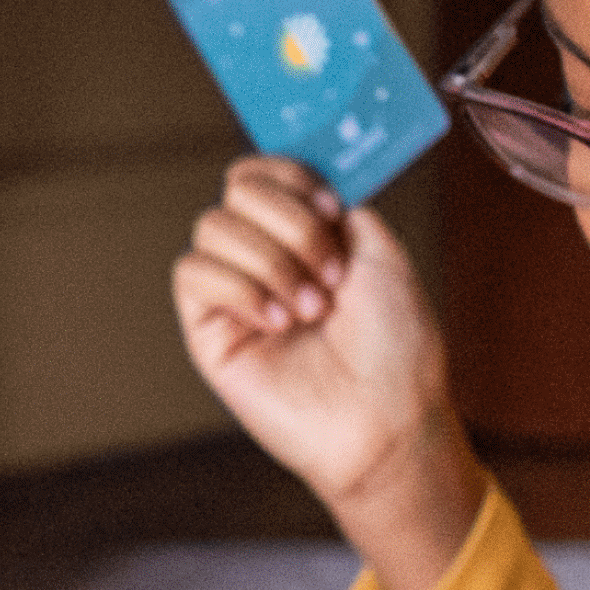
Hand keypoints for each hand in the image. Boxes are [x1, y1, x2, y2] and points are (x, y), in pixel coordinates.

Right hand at [175, 156, 482, 589]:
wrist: (386, 418)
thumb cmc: (396, 349)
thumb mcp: (383, 255)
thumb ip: (339, 207)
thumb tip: (300, 184)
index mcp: (308, 236)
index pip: (266, 171)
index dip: (293, 177)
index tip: (331, 210)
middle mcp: (268, 257)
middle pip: (238, 187)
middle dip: (292, 223)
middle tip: (330, 276)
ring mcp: (236, 292)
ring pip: (214, 225)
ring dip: (273, 262)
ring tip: (310, 311)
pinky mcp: (209, 330)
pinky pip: (193, 273)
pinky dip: (240, 288)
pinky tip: (277, 324)